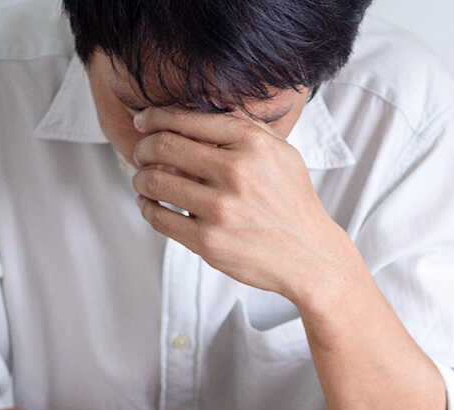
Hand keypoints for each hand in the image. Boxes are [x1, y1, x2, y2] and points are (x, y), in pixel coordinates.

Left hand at [130, 107, 352, 303]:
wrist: (312, 257)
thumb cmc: (294, 204)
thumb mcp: (283, 154)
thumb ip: (247, 128)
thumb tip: (202, 109)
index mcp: (253, 144)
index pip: (186, 119)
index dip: (154, 118)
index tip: (143, 122)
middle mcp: (236, 172)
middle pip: (162, 147)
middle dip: (143, 148)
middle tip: (141, 154)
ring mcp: (221, 208)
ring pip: (153, 181)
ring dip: (141, 179)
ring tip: (144, 181)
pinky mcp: (209, 241)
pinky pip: (159, 217)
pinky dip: (147, 208)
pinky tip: (151, 205)